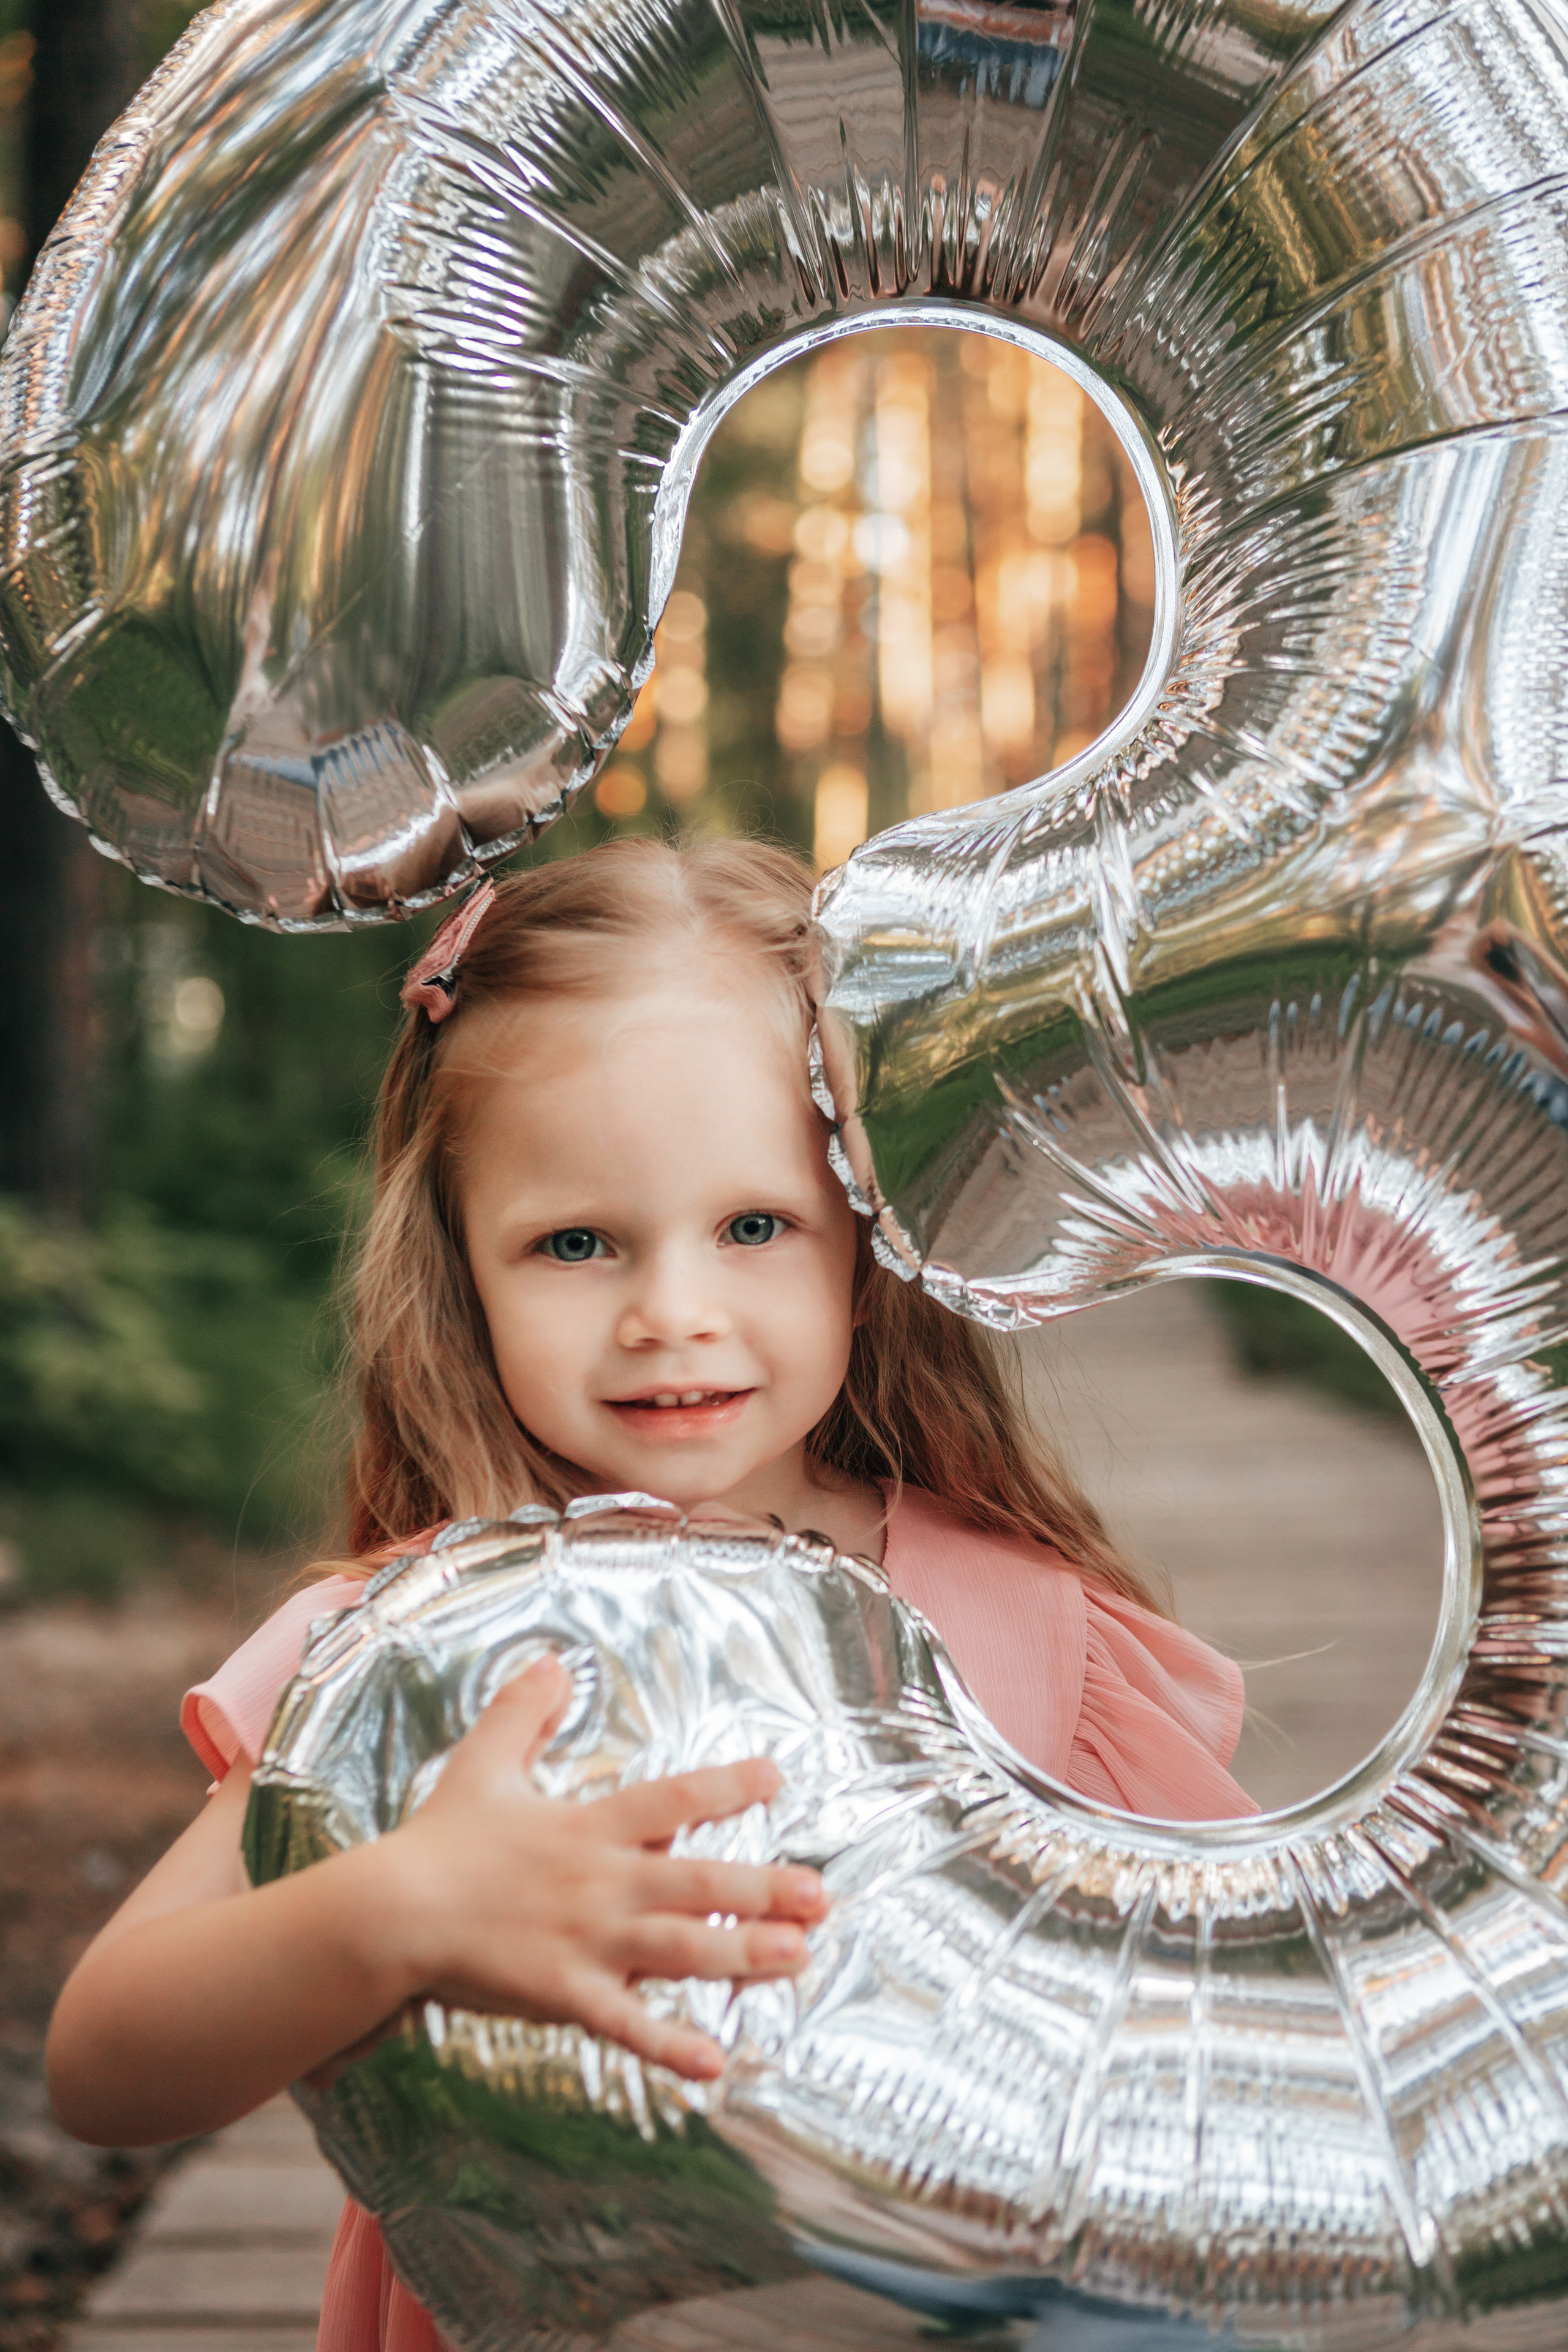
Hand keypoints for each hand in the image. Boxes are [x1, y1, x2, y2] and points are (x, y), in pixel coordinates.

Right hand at [377, 1656, 826, 2078]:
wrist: (391, 1913)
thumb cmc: (439, 1839)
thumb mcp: (483, 1762)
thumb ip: (523, 1711)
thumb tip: (553, 1660)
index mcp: (589, 1827)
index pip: (672, 1799)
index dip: (725, 1787)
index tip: (774, 1777)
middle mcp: (601, 1883)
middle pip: (697, 1884)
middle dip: (762, 1889)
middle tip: (819, 1895)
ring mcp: (587, 1942)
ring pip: (680, 1949)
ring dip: (742, 1954)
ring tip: (797, 1957)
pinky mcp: (564, 1993)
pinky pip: (627, 2023)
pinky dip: (671, 2045)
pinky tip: (715, 2064)